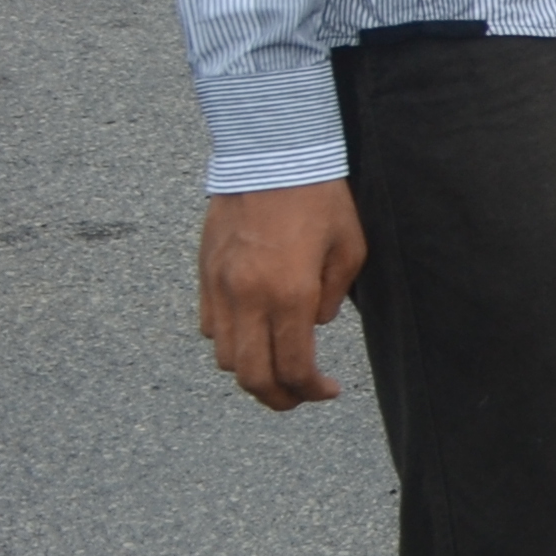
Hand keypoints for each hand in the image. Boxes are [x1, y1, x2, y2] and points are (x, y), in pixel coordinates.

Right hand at [199, 182, 366, 410]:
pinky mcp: (205, 276)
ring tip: (278, 366)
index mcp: (289, 294)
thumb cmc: (320, 198)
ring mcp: (220, 288)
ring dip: (251, 370)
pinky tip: (254, 331)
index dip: (310, 390)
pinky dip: (230, 341)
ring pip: (225, 356)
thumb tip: (316, 325)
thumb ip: (334, 296)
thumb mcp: (350, 247)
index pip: (292, 366)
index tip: (329, 391)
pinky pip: (210, 326)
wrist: (271, 157)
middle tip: (298, 398)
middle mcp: (248, 298)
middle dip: (276, 398)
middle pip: (251, 375)